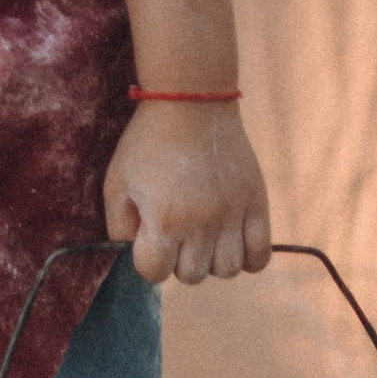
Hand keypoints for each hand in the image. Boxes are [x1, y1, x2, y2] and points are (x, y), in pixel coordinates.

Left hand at [102, 99, 270, 284]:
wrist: (191, 101)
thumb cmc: (147, 142)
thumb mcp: (117, 182)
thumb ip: (119, 226)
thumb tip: (133, 254)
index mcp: (164, 219)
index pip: (154, 273)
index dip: (147, 259)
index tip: (149, 237)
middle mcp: (201, 223)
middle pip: (191, 276)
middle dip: (178, 258)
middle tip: (176, 230)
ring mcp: (233, 215)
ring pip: (226, 270)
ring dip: (211, 258)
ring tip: (203, 233)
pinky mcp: (257, 204)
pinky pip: (259, 257)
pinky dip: (246, 256)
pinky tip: (231, 238)